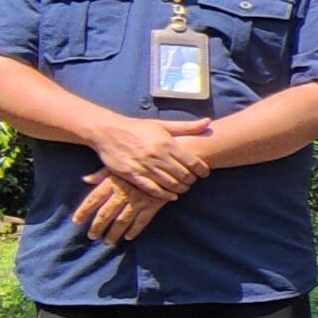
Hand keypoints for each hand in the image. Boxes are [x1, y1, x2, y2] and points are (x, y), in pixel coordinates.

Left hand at [74, 171, 171, 242]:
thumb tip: (86, 179)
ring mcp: (138, 200)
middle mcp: (123, 193)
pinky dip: (134, 230)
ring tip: (108, 241)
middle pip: (106, 214)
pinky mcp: (152, 205)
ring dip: (114, 233)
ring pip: (122, 221)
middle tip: (92, 236)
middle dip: (97, 227)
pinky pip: (142, 221)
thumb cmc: (139, 162)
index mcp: (112, 182)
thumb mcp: (119, 165)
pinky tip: (128, 237)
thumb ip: (101, 174)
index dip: (83, 211)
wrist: (166, 163)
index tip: (76, 222)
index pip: (93, 199)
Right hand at [87, 114, 210, 197]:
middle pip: (183, 175)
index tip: (205, 173)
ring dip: (180, 189)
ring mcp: (144, 166)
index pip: (192, 161)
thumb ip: (187, 126)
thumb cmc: (138, 128)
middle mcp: (157, 155)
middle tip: (194, 181)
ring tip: (184, 188)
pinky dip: (164, 195)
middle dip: (192, 180)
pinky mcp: (132, 174)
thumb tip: (209, 122)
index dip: (202, 170)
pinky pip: (152, 189)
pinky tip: (171, 196)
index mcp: (166, 143)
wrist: (108, 131)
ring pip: (170, 184)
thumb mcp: (162, 124)